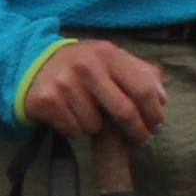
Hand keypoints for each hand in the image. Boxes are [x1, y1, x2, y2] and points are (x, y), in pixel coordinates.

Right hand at [18, 38, 169, 143]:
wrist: (33, 64)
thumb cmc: (82, 66)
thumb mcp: (109, 59)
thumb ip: (140, 73)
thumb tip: (162, 98)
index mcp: (108, 54)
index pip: (142, 89)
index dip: (153, 113)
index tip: (156, 127)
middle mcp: (87, 66)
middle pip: (124, 112)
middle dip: (136, 132)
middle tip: (138, 141)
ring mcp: (65, 84)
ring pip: (95, 126)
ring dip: (96, 129)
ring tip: (90, 117)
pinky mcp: (47, 101)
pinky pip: (74, 131)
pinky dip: (76, 130)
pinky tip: (70, 117)